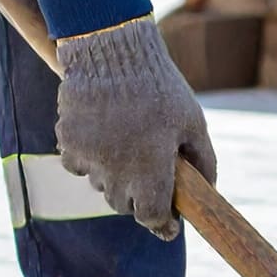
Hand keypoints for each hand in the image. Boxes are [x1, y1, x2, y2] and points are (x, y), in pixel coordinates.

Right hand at [53, 16, 215, 240]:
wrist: (112, 51)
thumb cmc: (160, 88)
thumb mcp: (194, 124)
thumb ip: (203, 162)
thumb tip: (208, 191)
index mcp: (150, 171)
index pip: (151, 217)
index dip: (161, 224)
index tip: (168, 224)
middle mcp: (116, 171)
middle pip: (124, 205)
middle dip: (139, 199)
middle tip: (150, 180)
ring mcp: (89, 157)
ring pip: (100, 185)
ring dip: (114, 179)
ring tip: (128, 150)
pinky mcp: (68, 141)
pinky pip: (77, 165)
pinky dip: (89, 161)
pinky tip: (102, 140)